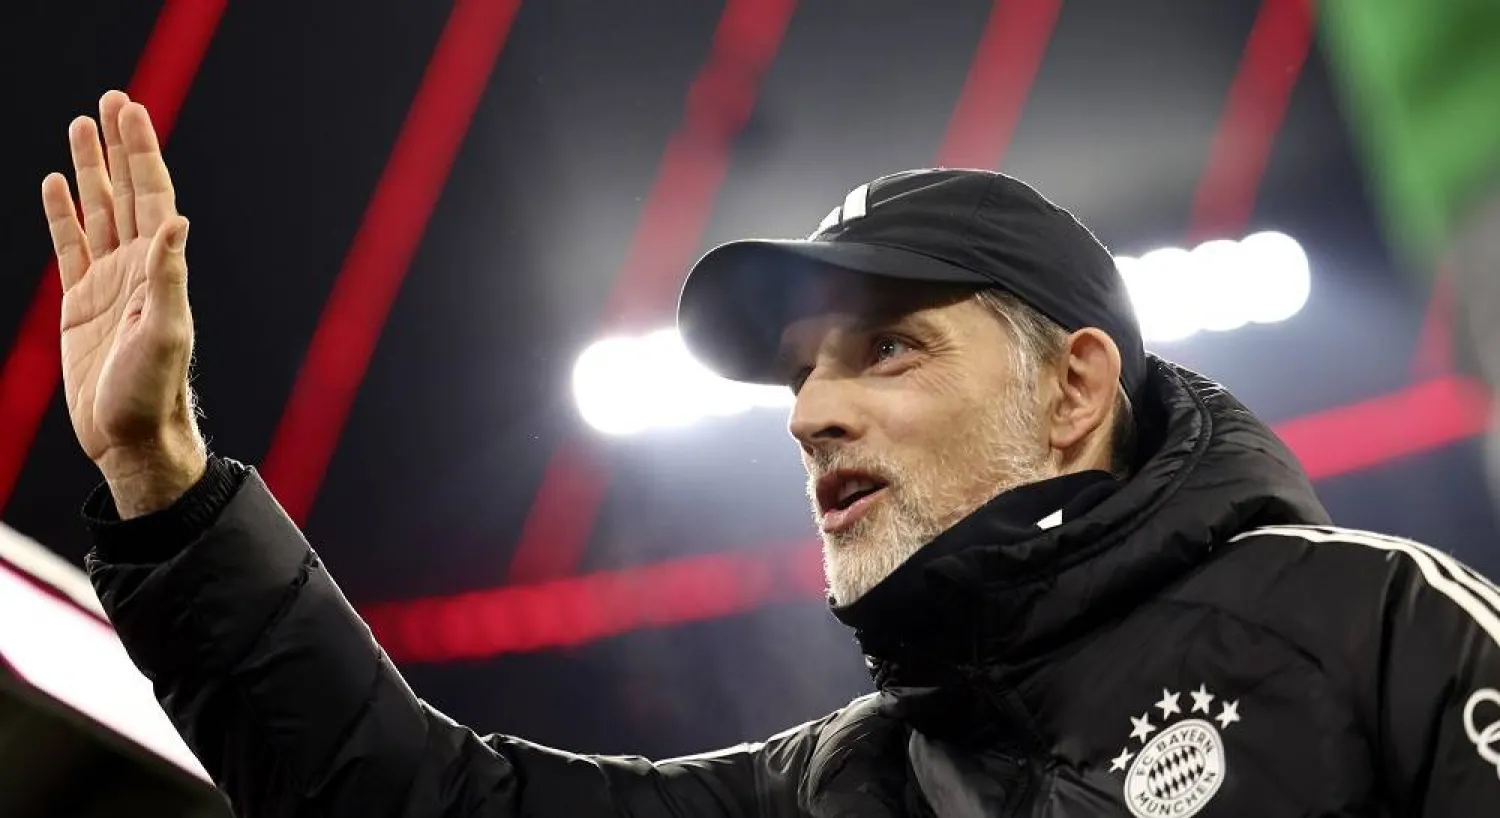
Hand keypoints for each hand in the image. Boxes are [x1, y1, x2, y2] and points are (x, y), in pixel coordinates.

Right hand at [42, 91, 205, 516]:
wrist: (130, 437)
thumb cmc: (153, 393)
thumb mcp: (165, 334)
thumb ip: (168, 278)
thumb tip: (177, 222)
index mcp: (160, 270)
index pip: (152, 195)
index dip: (141, 152)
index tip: (131, 110)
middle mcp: (137, 269)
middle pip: (125, 192)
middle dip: (118, 146)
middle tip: (110, 99)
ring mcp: (108, 283)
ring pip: (97, 212)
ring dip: (90, 170)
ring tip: (80, 127)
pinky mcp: (80, 304)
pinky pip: (70, 247)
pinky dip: (64, 214)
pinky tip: (58, 186)